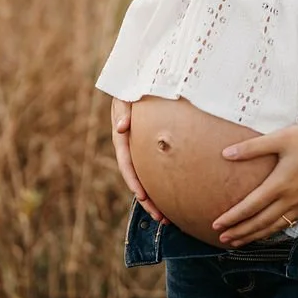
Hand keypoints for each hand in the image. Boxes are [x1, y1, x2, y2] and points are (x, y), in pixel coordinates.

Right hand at [110, 97, 166, 223]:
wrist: (140, 79)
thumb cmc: (133, 86)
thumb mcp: (125, 95)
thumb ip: (123, 110)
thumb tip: (122, 128)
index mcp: (122, 136)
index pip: (126, 162)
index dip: (133, 180)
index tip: (142, 196)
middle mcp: (131, 146)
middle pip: (138, 179)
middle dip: (148, 201)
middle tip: (161, 218)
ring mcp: (141, 149)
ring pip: (148, 178)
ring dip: (156, 199)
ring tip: (168, 218)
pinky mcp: (153, 148)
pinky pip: (158, 169)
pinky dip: (164, 185)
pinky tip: (176, 197)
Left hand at [212, 122, 297, 245]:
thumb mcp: (283, 137)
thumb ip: (253, 147)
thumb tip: (226, 153)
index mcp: (280, 184)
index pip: (250, 207)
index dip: (232, 218)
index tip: (216, 225)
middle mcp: (291, 199)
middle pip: (260, 223)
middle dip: (240, 232)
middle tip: (222, 239)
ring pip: (275, 227)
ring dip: (255, 236)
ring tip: (240, 241)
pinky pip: (290, 224)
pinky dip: (275, 231)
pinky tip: (269, 231)